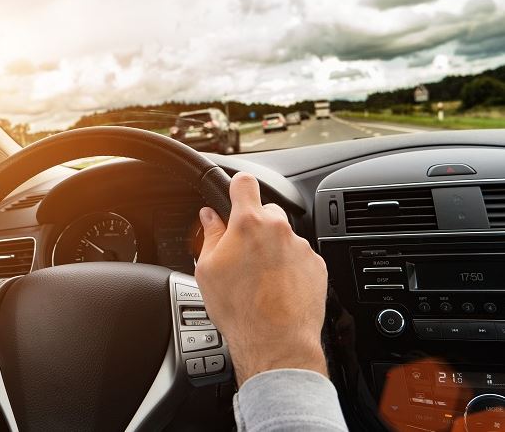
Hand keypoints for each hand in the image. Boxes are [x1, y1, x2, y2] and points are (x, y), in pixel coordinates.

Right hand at [194, 172, 328, 386]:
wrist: (275, 342)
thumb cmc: (239, 309)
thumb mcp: (207, 270)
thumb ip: (209, 236)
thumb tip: (209, 218)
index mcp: (248, 224)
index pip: (245, 183)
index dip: (237, 186)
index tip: (235, 193)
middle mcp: (279, 230)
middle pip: (266, 212)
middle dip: (254, 226)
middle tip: (242, 253)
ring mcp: (301, 248)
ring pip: (284, 237)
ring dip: (273, 249)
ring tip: (260, 279)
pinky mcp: (316, 266)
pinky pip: (300, 257)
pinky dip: (290, 267)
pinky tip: (277, 289)